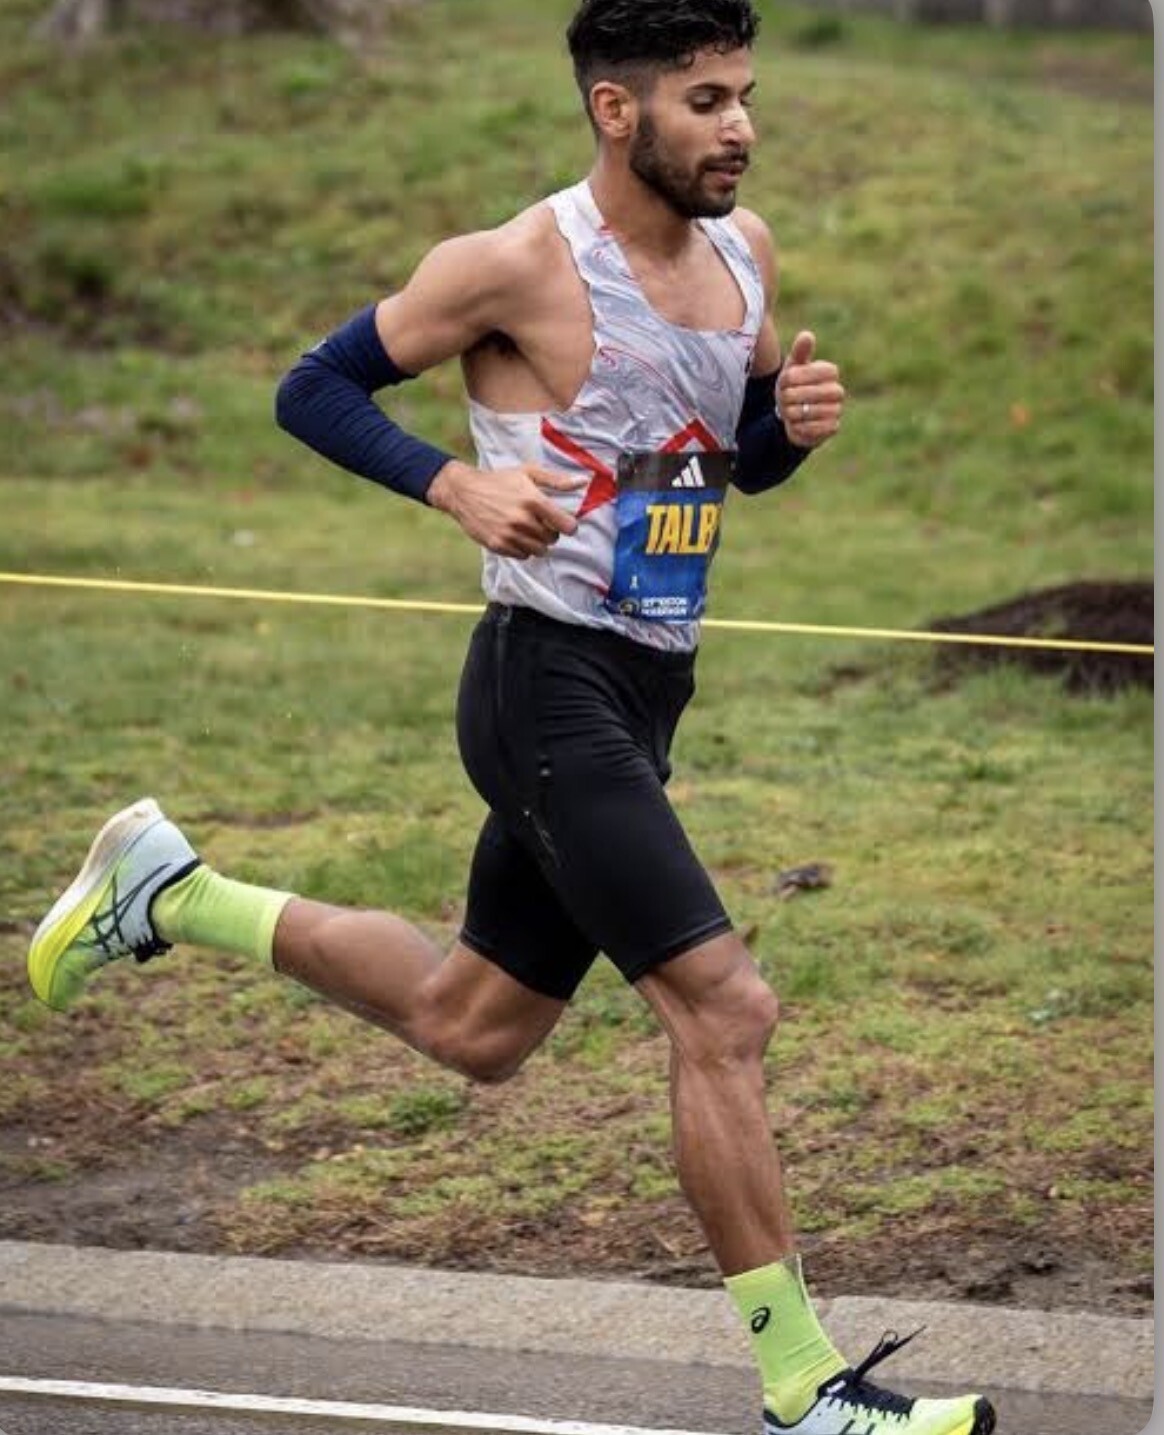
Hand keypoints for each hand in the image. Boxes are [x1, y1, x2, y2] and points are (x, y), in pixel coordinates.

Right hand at [428, 461, 587, 558]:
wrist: (463, 491)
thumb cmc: (499, 480)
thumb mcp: (528, 473)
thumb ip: (557, 480)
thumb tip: (583, 482)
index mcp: (533, 500)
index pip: (566, 526)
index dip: (568, 526)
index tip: (564, 523)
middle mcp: (522, 519)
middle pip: (553, 539)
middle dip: (550, 532)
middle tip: (539, 522)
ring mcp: (509, 534)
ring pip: (540, 550)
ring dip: (538, 542)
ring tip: (527, 528)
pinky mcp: (498, 545)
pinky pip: (523, 556)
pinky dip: (523, 548)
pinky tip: (515, 535)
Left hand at [777, 331, 844, 448]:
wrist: (791, 416)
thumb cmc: (792, 387)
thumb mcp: (791, 368)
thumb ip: (799, 352)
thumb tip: (807, 335)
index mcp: (830, 372)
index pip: (817, 371)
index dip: (797, 377)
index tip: (784, 380)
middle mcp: (838, 390)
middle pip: (816, 392)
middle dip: (793, 396)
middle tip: (783, 398)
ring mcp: (837, 409)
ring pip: (814, 411)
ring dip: (794, 412)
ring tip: (787, 411)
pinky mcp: (833, 427)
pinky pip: (816, 428)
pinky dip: (800, 426)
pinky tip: (795, 423)